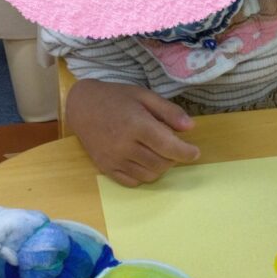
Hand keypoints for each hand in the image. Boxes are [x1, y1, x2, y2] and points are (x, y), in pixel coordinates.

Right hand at [66, 80, 199, 186]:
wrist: (82, 106)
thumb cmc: (116, 98)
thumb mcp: (144, 96)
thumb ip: (168, 111)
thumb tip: (190, 128)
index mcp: (136, 125)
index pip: (169, 147)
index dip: (186, 153)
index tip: (194, 152)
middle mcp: (124, 146)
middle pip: (161, 164)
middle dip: (173, 158)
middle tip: (171, 146)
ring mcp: (114, 159)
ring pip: (149, 175)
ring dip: (160, 167)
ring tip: (157, 152)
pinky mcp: (106, 168)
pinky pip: (132, 182)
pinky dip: (143, 175)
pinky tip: (143, 160)